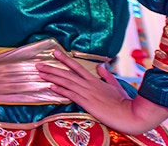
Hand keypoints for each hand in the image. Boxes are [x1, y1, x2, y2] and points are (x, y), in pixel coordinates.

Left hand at [38, 50, 167, 134]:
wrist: (129, 114)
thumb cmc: (123, 102)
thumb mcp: (115, 85)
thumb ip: (106, 75)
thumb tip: (100, 66)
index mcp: (95, 80)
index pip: (77, 67)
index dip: (65, 59)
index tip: (54, 53)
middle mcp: (89, 84)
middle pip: (67, 74)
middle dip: (52, 68)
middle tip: (39, 64)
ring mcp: (87, 93)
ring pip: (66, 82)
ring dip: (52, 77)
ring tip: (40, 73)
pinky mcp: (87, 103)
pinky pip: (70, 95)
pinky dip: (60, 90)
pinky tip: (51, 86)